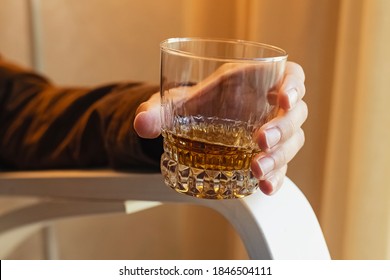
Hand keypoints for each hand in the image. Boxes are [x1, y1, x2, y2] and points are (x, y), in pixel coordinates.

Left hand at [134, 61, 306, 194]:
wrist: (196, 124)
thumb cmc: (196, 105)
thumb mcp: (177, 103)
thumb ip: (159, 111)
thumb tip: (142, 124)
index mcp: (256, 83)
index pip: (291, 77)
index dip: (294, 86)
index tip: (284, 99)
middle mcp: (270, 108)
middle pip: (295, 115)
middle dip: (281, 129)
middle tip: (259, 141)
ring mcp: (272, 133)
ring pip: (292, 142)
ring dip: (279, 157)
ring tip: (256, 170)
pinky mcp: (268, 156)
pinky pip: (282, 167)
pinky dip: (277, 178)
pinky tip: (265, 187)